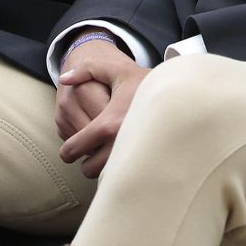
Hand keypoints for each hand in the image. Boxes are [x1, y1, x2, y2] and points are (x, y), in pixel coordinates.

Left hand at [55, 40, 149, 177]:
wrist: (181, 94)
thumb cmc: (144, 81)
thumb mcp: (116, 69)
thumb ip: (87, 70)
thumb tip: (64, 79)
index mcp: (109, 122)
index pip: (76, 147)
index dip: (67, 151)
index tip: (67, 151)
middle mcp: (121, 143)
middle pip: (89, 168)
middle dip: (85, 160)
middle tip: (88, 151)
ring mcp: (136, 156)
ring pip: (105, 176)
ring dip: (101, 167)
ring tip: (104, 153)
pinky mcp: (148, 163)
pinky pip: (124, 177)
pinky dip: (118, 171)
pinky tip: (120, 157)